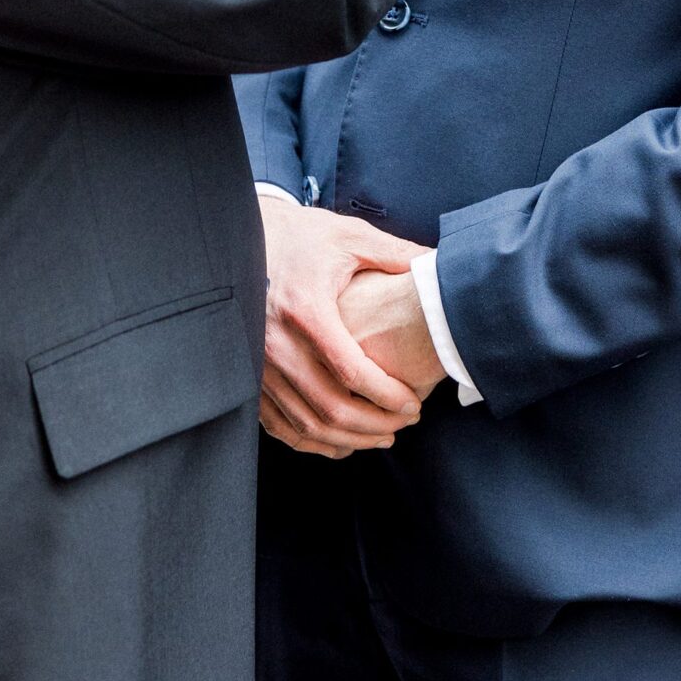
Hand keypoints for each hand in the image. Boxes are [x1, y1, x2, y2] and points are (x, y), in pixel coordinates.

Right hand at [256, 195, 426, 458]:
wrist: (243, 240)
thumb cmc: (302, 238)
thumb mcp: (350, 238)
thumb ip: (395, 255)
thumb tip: (437, 265)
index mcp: (305, 310)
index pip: (351, 370)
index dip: (386, 395)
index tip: (414, 403)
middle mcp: (275, 343)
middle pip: (329, 405)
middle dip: (374, 424)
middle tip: (405, 423)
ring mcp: (258, 364)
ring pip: (305, 422)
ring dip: (348, 438)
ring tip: (383, 437)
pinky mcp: (250, 377)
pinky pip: (279, 424)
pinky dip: (311, 442)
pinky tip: (340, 442)